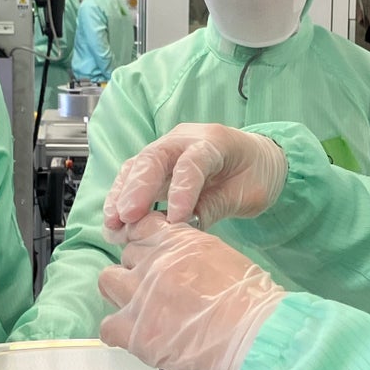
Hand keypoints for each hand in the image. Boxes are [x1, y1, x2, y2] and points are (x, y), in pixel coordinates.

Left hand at [98, 220, 284, 369]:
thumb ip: (197, 256)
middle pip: (127, 254)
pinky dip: (118, 332)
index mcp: (180, 241)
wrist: (255, 337)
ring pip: (108, 281)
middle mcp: (155, 261)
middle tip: (154, 289)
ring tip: (140, 310)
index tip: (150, 253)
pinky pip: (106, 325)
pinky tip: (137, 337)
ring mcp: (140, 294)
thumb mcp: (226, 260)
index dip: (146, 241)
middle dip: (138, 270)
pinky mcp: (133, 330)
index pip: (145, 225)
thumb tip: (188, 266)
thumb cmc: (253, 305)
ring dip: (121, 293)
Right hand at [103, 123, 287, 238]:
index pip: (193, 162)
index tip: (174, 220)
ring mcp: (167, 149)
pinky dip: (122, 198)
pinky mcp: (157, 164)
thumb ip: (215, 206)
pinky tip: (113, 221)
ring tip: (112, 223)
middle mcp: (185, 139)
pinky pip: (134, 176)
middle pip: (154, 157)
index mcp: (214, 142)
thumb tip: (182, 230)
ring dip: (122, 195)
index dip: (181, 190)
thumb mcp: (247, 194)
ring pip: (137, 165)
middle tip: (127, 217)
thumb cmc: (255, 173)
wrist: (257, 158)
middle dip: (137, 188)